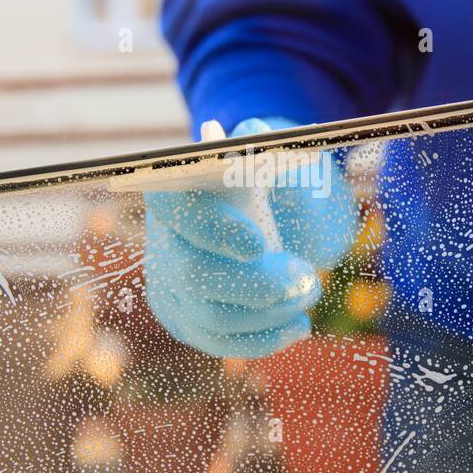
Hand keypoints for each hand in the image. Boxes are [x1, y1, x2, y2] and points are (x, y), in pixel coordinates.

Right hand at [144, 117, 358, 357]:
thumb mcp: (270, 154)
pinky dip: (263, 339)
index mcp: (173, 190)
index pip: (176, 211)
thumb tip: (255, 131)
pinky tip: (298, 324)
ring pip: (210, 317)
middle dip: (255, 285)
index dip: (213, 231)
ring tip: (311, 292)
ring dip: (270, 313)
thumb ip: (265, 143)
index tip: (259, 244)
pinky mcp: (186, 319)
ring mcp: (169, 285)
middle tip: (306, 278)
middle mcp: (161, 240)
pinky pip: (219, 342)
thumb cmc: (268, 181)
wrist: (266, 216)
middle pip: (191, 275)